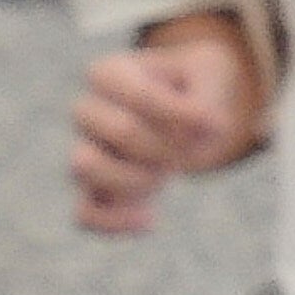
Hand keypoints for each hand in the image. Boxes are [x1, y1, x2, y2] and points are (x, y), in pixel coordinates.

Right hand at [70, 14, 266, 232]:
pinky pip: (83, 214)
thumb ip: (207, 99)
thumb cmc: (194, 83)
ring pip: (85, 168)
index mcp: (110, 72)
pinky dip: (114, 223)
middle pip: (119, 131)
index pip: (138, 95)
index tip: (211, 120)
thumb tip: (210, 129)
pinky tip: (151, 219)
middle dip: (167, 145)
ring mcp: (85, 150)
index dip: (179, 114)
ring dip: (139, 177)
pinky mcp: (93, 189)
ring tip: (165, 174)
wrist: (188, 104)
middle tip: (187, 145)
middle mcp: (88, 111)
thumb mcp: (210, 74)